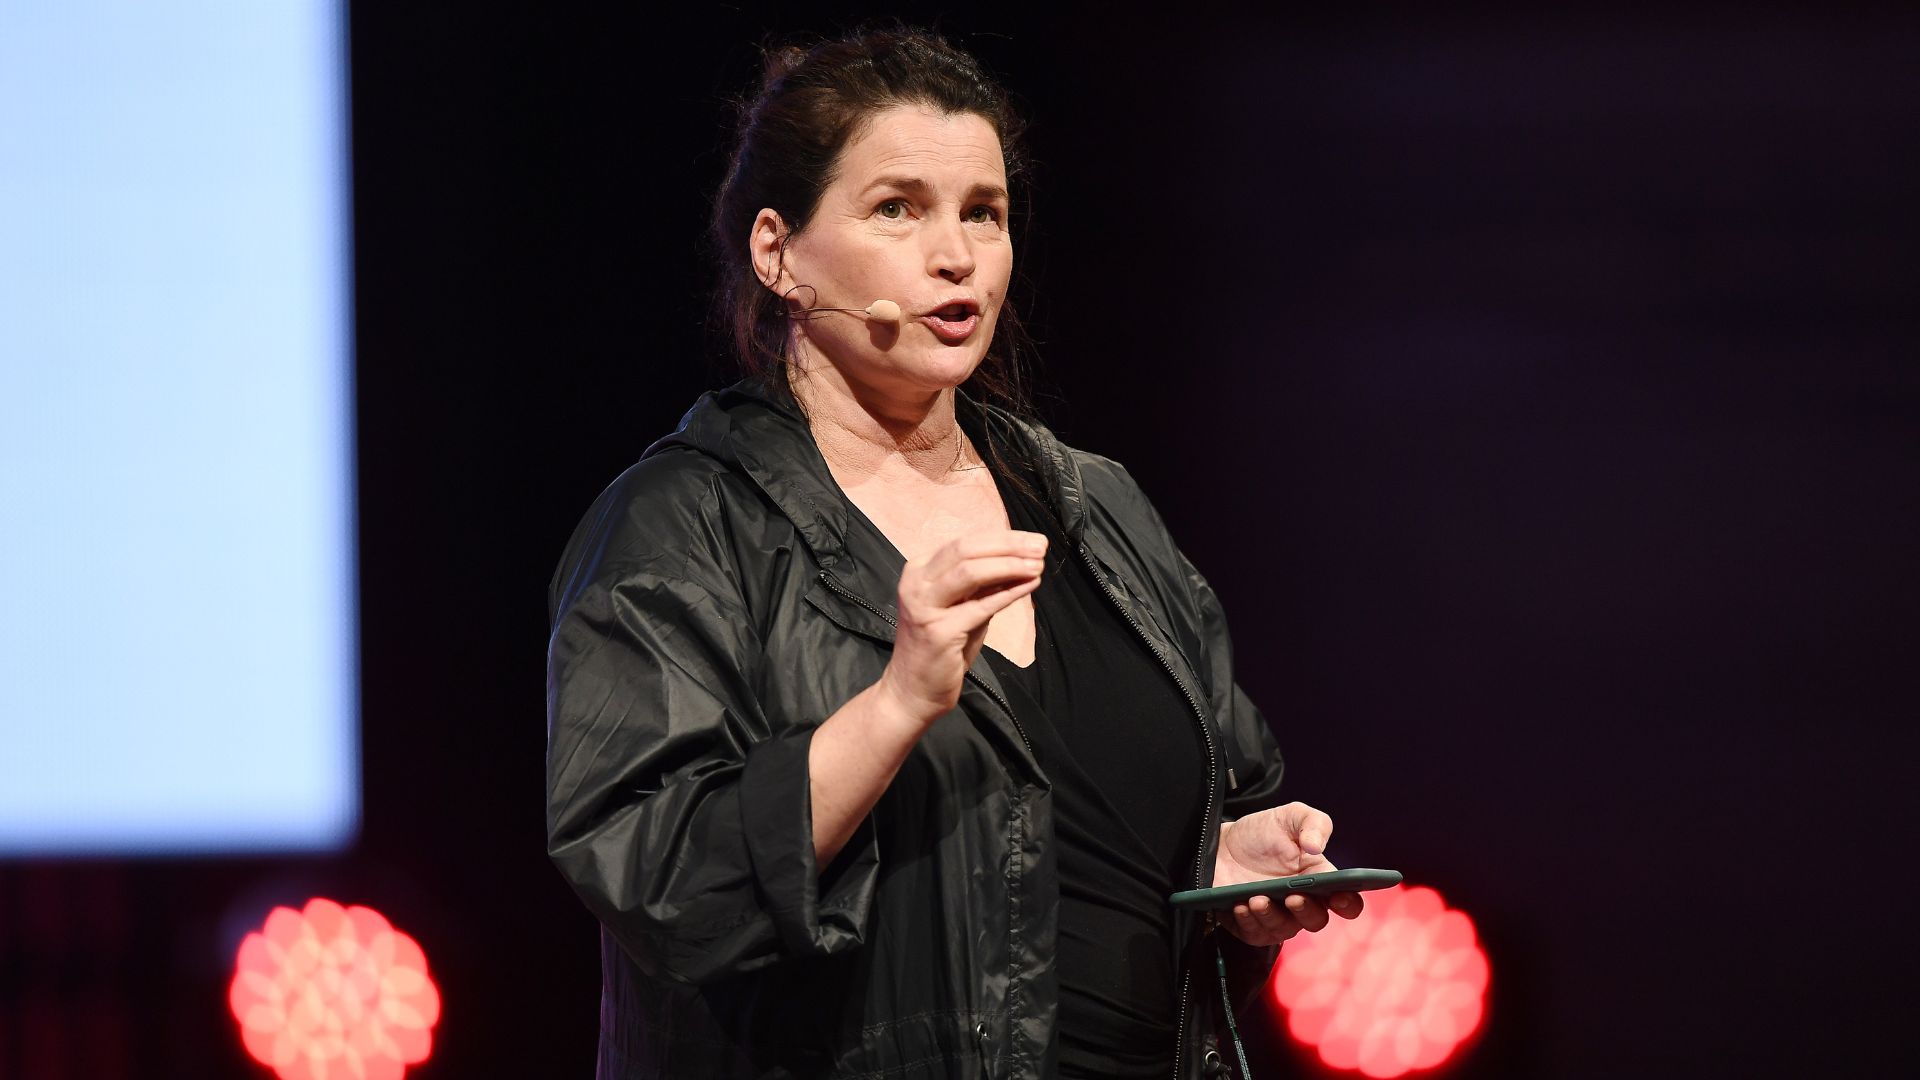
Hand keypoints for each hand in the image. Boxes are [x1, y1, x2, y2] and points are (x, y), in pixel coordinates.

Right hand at [877, 531, 1045, 723]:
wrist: (913, 690)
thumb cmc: (941, 648)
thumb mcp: (963, 607)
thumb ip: (984, 585)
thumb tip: (1022, 560)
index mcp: (920, 570)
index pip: (965, 543)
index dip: (1003, 539)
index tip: (1033, 540)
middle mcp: (916, 582)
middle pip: (966, 550)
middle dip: (1009, 545)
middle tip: (1041, 547)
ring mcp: (923, 606)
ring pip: (970, 571)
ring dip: (1009, 564)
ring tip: (1038, 564)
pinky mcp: (938, 631)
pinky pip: (980, 606)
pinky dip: (1008, 593)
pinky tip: (1029, 585)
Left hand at [1213, 801, 1364, 945]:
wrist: (1220, 844)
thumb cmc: (1261, 833)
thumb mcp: (1290, 817)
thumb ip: (1313, 823)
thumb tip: (1316, 847)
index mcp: (1319, 880)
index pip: (1345, 901)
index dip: (1348, 904)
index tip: (1339, 896)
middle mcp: (1301, 903)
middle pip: (1316, 920)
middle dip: (1306, 911)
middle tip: (1293, 897)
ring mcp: (1277, 917)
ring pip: (1284, 930)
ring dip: (1272, 916)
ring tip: (1257, 898)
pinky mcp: (1251, 926)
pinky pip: (1255, 934)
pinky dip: (1249, 922)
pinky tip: (1240, 906)